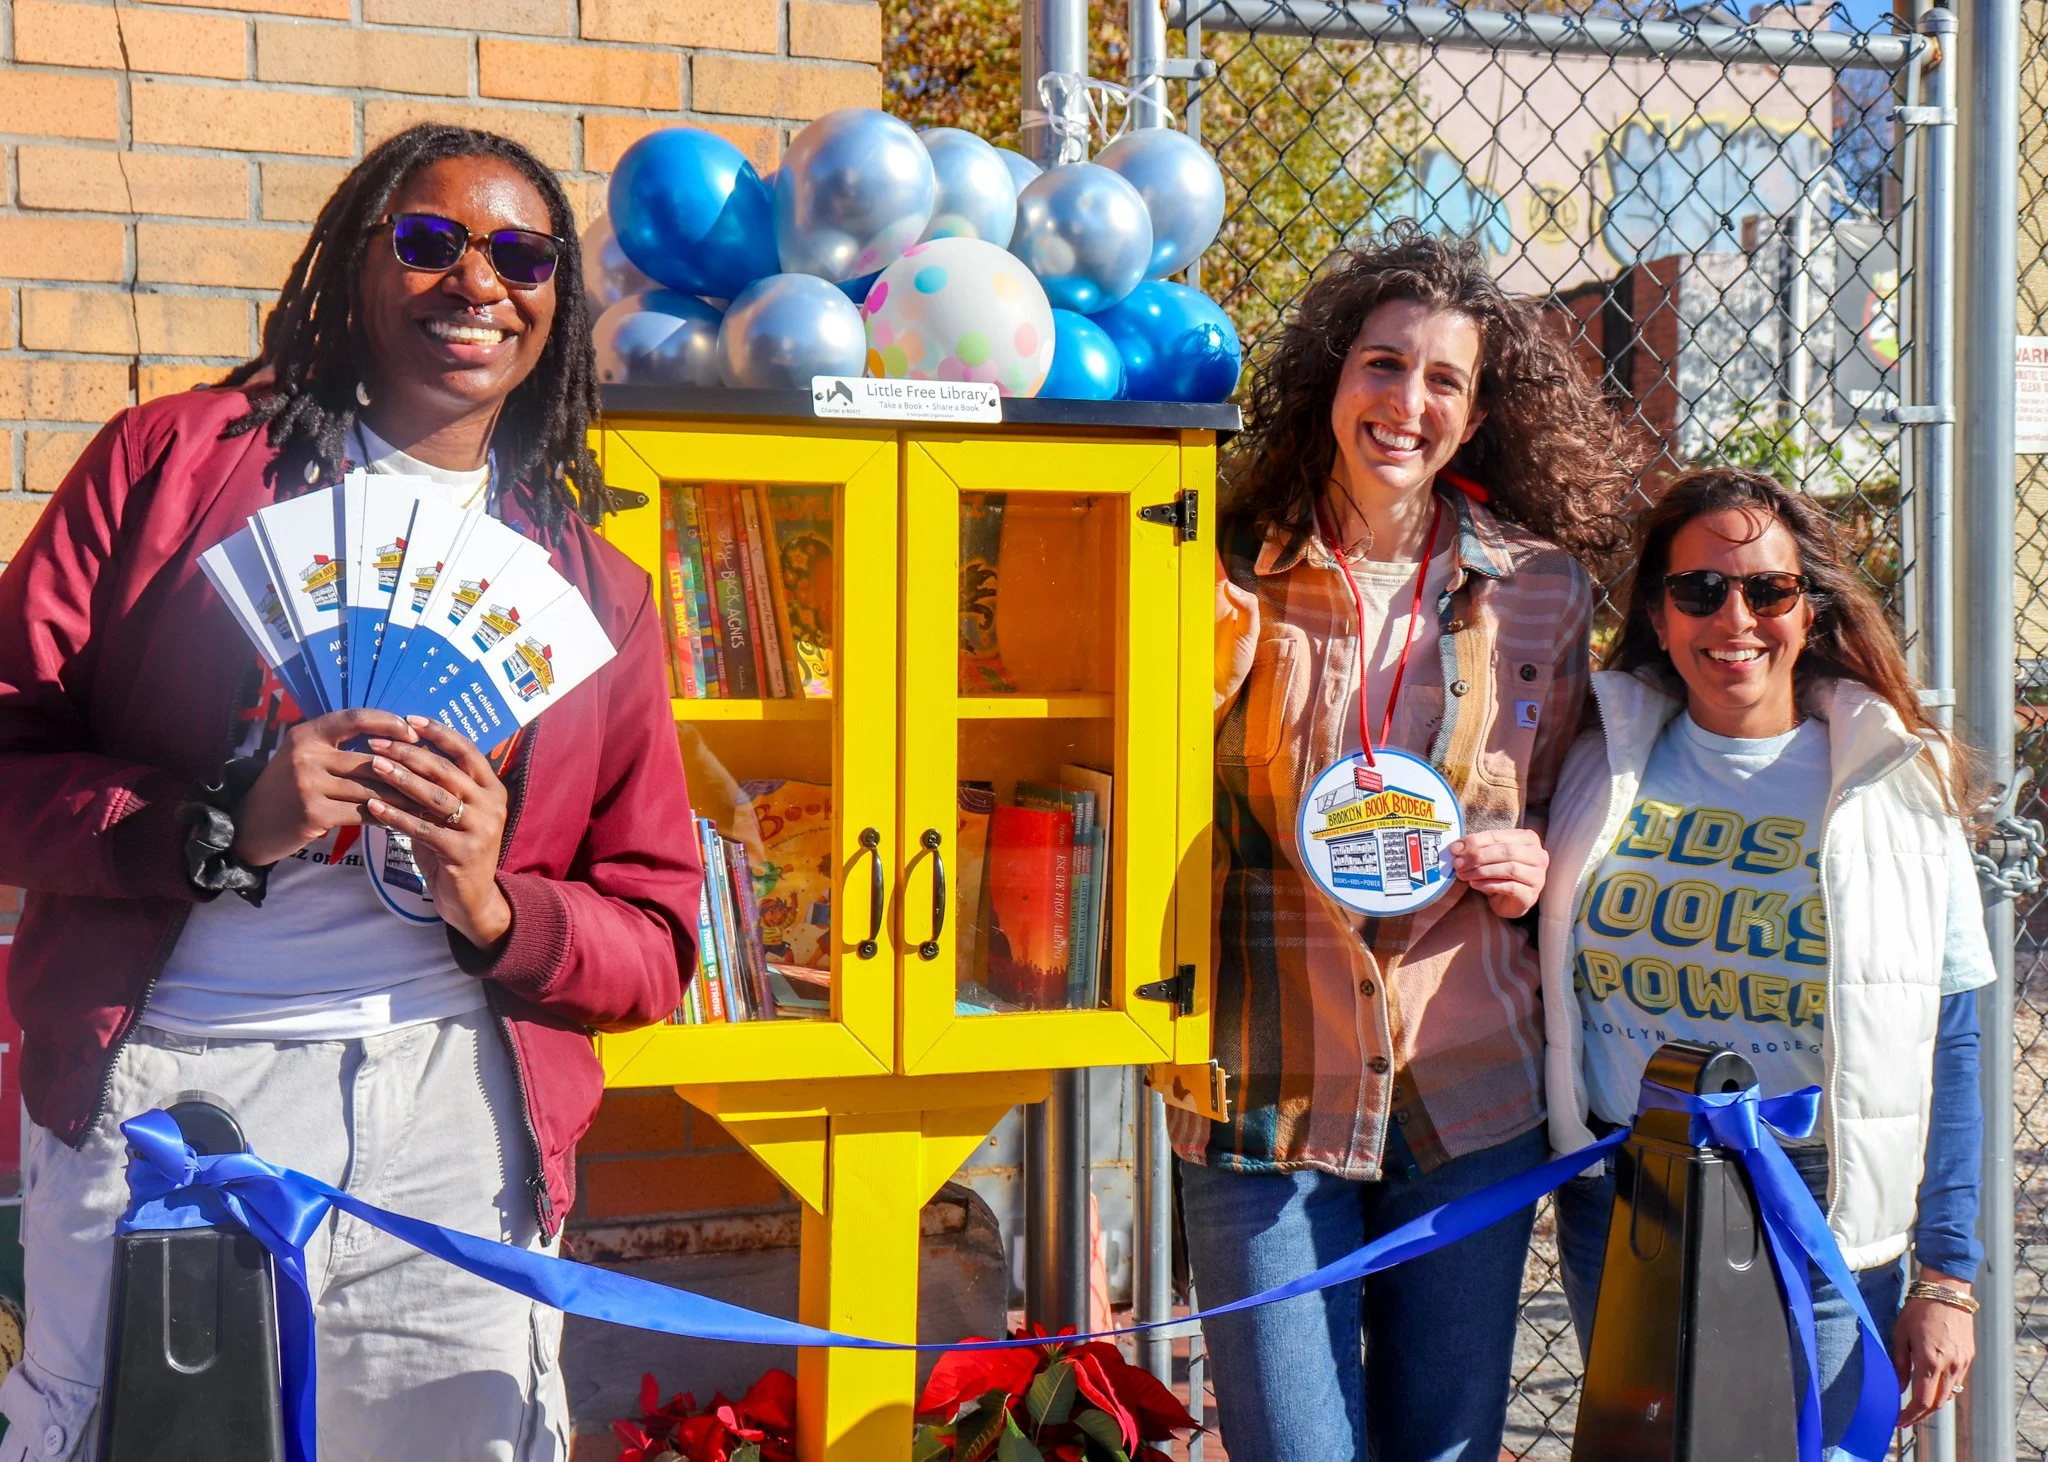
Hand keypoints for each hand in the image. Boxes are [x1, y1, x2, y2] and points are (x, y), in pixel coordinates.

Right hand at [232, 708, 418, 866]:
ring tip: (426, 801)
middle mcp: (306, 755)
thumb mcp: (304, 756)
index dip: (388, 722)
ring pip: (371, 789)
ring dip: (402, 797)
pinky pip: (362, 813)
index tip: (414, 731)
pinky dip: (386, 817)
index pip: (354, 718)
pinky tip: (402, 819)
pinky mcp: (314, 813)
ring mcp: (308, 785)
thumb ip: (338, 745)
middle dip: (406, 769)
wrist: (248, 826)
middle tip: (434, 775)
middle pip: (371, 759)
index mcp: (306, 734)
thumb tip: (393, 738)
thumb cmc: (286, 789)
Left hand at [363, 716, 512, 952]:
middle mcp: (492, 805)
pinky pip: (423, 829)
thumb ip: (438, 788)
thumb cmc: (454, 850)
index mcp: (492, 789)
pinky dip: (395, 816)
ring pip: (435, 796)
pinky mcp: (464, 853)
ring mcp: (481, 829)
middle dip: (409, 753)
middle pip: (447, 770)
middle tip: (377, 743)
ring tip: (373, 765)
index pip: (467, 750)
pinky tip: (372, 806)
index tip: (408, 719)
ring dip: (401, 779)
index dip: (438, 732)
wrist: (472, 900)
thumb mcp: (452, 815)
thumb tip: (403, 751)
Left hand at [1448, 827, 1548, 918]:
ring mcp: (1538, 876)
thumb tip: (1456, 847)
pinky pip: (1510, 887)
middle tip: (1458, 863)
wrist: (1508, 900)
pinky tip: (1474, 884)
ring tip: (1463, 874)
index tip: (1455, 848)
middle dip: (1478, 856)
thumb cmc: (1500, 873)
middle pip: (1506, 851)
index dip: (1475, 841)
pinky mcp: (1531, 895)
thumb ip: (1477, 848)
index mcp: (1528, 839)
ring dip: (1482, 871)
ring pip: (1510, 868)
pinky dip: (1489, 884)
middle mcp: (1538, 856)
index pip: (1499, 836)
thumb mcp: (1489, 856)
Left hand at [1894, 1269, 1975, 1425]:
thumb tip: (1895, 1388)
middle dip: (1921, 1415)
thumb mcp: (1900, 1335)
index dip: (1910, 1414)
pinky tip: (1931, 1387)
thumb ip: (1898, 1364)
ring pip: (1949, 1394)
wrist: (1946, 1292)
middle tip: (1906, 1419)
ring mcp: (1963, 1363)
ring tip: (1916, 1406)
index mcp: (1930, 1361)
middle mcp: (1950, 1366)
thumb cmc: (1918, 1311)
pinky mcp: (1969, 1357)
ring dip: (1933, 1404)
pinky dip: (1943, 1390)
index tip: (1898, 1420)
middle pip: (1938, 1403)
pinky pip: (1957, 1382)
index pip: (1923, 1400)